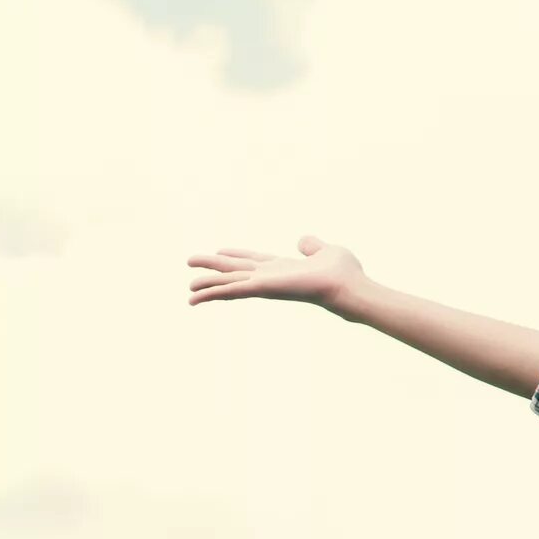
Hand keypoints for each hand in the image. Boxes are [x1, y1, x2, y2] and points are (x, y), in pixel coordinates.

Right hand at [185, 235, 370, 317]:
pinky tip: (195, 297)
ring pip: (229, 282)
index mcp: (283, 267)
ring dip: (208, 285)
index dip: (237, 254)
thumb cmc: (345, 273)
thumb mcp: (327, 251)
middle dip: (214, 268)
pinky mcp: (263, 288)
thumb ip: (313, 245)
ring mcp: (265, 284)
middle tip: (190, 263)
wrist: (349, 287)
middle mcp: (271, 277)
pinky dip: (213, 292)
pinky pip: (232, 290)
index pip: (254, 260)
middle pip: (236, 270)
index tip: (220, 250)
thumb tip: (303, 240)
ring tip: (189, 290)